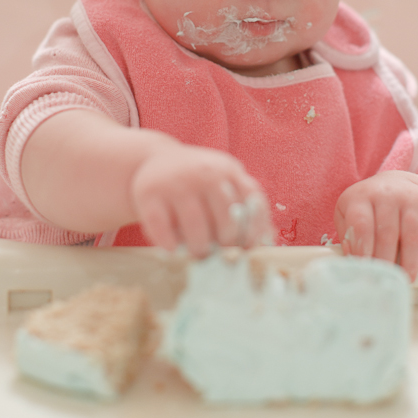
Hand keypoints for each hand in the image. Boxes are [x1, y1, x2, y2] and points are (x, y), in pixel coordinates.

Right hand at [130, 141, 273, 257]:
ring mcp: (176, 182)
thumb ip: (246, 205)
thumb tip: (268, 242)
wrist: (152, 160)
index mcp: (228, 169)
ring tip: (198, 254)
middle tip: (221, 256)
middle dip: (227, 244)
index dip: (254, 230)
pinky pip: (162, 228)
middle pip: (226, 219)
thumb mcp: (224, 182)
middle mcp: (205, 172)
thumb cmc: (197, 182)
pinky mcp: (149, 193)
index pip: (253, 202)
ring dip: (199, 249)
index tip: (248, 249)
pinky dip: (169, 245)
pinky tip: (172, 250)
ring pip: (196, 227)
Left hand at [334, 171, 417, 281]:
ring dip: (410, 260)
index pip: (361, 224)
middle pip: (388, 232)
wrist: (396, 183)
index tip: (366, 270)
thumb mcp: (348, 213)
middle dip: (387, 260)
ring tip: (406, 278)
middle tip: (387, 280)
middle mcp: (386, 193)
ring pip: (412, 232)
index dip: (363, 250)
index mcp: (361, 197)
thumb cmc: (368, 206)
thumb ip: (348, 235)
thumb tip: (352, 259)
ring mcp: (409, 196)